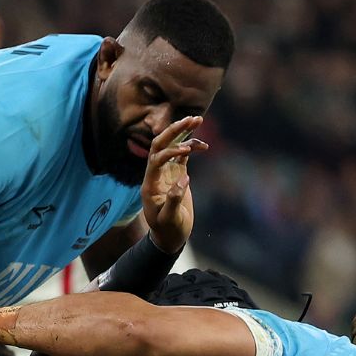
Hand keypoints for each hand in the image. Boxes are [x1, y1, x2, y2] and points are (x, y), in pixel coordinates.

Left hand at [141, 116, 204, 253]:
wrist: (169, 236)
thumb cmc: (168, 230)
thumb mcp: (169, 219)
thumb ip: (174, 199)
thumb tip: (184, 179)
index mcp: (150, 183)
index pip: (155, 159)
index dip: (170, 152)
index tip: (186, 151)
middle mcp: (156, 173)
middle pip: (160, 144)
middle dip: (174, 130)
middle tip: (190, 119)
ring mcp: (166, 172)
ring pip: (172, 145)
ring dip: (183, 132)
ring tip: (198, 119)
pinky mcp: (177, 174)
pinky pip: (183, 155)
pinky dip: (192, 147)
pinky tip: (204, 146)